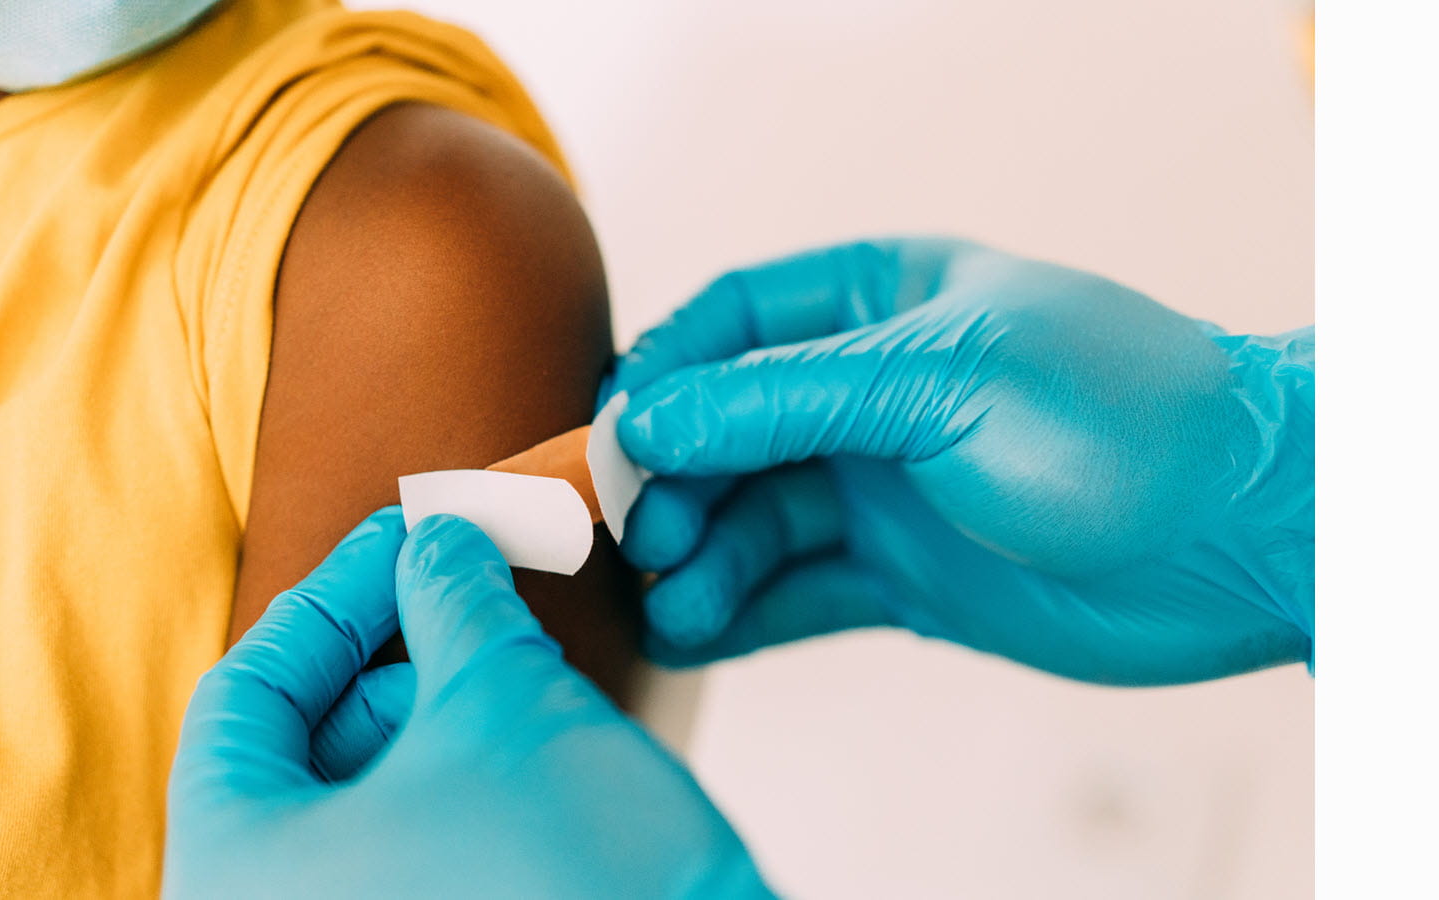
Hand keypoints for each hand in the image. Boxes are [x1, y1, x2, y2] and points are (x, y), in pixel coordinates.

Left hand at [165, 508, 769, 898]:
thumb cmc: (579, 878)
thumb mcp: (502, 699)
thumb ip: (449, 598)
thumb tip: (440, 543)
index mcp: (235, 868)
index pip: (245, 696)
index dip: (332, 596)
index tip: (398, 538)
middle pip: (296, 749)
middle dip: (388, 657)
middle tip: (458, 586)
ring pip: (355, 800)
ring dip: (427, 716)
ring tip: (504, 666)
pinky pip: (399, 850)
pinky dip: (447, 782)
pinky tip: (516, 736)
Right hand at [609, 238, 1312, 684]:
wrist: (1244, 534)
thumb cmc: (1116, 415)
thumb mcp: (935, 377)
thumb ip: (782, 400)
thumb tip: (644, 421)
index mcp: (877, 302)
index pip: (730, 322)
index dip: (660, 376)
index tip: (612, 438)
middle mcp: (868, 393)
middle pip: (726, 430)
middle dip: (671, 483)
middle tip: (634, 536)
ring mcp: (885, 488)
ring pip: (753, 520)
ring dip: (700, 561)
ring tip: (672, 605)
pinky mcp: (903, 577)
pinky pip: (797, 592)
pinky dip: (743, 613)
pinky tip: (700, 632)